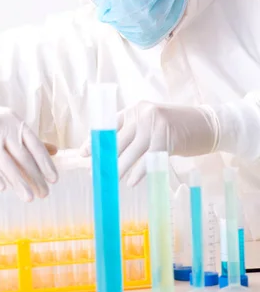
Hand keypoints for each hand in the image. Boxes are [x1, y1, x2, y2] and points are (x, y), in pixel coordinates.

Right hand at [0, 100, 57, 201]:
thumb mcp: (9, 126)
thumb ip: (28, 139)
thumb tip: (54, 151)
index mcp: (15, 121)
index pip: (35, 144)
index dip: (45, 163)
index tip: (54, 179)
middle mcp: (2, 126)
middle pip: (22, 156)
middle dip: (35, 177)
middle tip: (45, 194)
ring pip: (5, 162)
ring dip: (19, 182)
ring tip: (29, 198)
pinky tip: (3, 189)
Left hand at [80, 101, 218, 186]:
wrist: (208, 125)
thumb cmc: (177, 128)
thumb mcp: (151, 124)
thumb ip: (132, 133)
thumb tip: (109, 154)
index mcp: (135, 109)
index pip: (109, 124)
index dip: (94, 139)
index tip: (83, 154)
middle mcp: (142, 113)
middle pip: (117, 139)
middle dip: (104, 158)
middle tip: (94, 173)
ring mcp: (155, 125)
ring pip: (131, 151)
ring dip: (119, 168)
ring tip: (109, 180)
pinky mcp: (167, 138)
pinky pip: (148, 159)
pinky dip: (139, 172)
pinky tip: (131, 182)